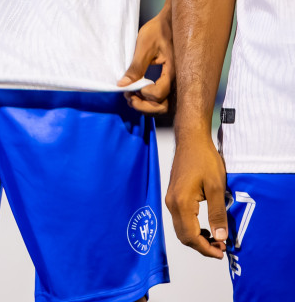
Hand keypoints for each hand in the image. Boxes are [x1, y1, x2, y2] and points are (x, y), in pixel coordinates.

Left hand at [120, 7, 172, 114]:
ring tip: (132, 96)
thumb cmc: (158, 30)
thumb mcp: (144, 46)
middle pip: (164, 106)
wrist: (170, 22)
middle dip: (145, 106)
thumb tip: (123, 84)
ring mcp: (177, 81)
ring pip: (165, 104)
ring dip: (147, 105)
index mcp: (173, 71)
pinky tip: (139, 91)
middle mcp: (178, 80)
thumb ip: (136, 67)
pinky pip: (164, 96)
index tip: (130, 88)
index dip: (143, 94)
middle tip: (129, 98)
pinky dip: (151, 99)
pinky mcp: (172, 80)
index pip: (159, 94)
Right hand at [165, 132, 228, 257]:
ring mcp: (170, 199)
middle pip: (183, 236)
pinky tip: (206, 228)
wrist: (191, 140)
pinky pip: (180, 220)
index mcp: (181, 203)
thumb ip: (217, 214)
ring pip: (181, 229)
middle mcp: (171, 203)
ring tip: (217, 239)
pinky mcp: (173, 196)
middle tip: (221, 248)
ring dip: (197, 238)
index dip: (206, 249)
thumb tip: (220, 237)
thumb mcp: (216, 187)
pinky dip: (192, 229)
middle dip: (201, 246)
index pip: (191, 236)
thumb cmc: (204, 159)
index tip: (222, 253)